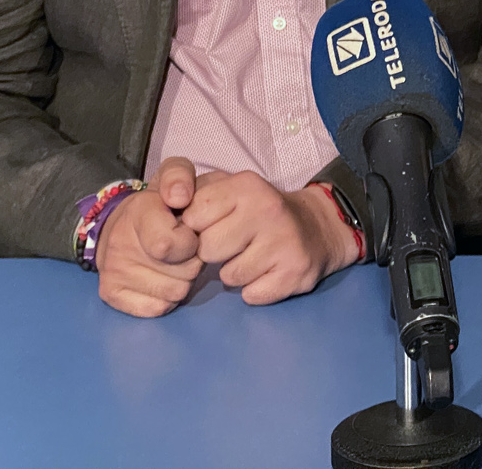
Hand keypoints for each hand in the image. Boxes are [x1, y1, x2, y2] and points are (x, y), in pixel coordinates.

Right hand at [95, 156, 202, 317]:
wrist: (119, 225)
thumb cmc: (159, 204)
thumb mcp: (172, 177)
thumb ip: (180, 176)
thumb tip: (180, 197)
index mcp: (138, 212)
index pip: (170, 245)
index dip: (191, 241)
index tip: (189, 231)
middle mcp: (119, 244)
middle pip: (184, 272)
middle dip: (193, 260)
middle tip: (184, 247)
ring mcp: (112, 272)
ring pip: (175, 293)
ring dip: (183, 279)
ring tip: (175, 261)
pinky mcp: (110, 294)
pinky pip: (158, 308)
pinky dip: (167, 298)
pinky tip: (162, 278)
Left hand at [181, 171, 359, 305]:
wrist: (316, 228)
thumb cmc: (259, 210)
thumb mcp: (230, 188)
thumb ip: (195, 193)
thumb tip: (165, 210)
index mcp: (246, 186)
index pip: (193, 215)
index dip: (195, 227)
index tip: (211, 226)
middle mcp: (267, 210)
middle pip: (207, 249)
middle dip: (214, 252)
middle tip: (234, 243)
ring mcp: (284, 242)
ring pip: (229, 277)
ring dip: (236, 272)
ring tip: (252, 257)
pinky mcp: (295, 273)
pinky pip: (251, 295)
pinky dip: (255, 289)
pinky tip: (267, 272)